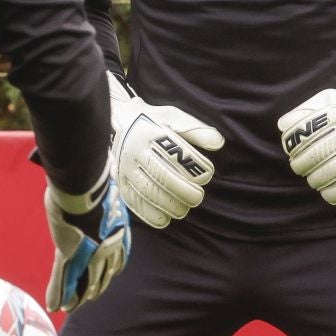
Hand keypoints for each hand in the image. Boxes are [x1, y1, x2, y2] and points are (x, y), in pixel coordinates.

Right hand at [44, 174, 131, 312]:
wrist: (85, 188)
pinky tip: (54, 305)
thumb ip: (106, 175)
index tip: (113, 273)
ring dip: (78, 295)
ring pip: (84, 280)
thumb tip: (110, 162)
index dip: (113, 267)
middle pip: (103, 273)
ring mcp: (87, 253)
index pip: (118, 256)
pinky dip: (57, 293)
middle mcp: (105, 247)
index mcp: (117, 231)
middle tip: (91, 295)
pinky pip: (61, 279)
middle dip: (97, 285)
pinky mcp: (68, 255)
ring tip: (73, 306)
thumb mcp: (105, 181)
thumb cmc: (96, 181)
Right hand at [109, 77, 224, 227]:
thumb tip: (217, 143)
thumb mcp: (173, 117)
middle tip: (198, 197)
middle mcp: (133, 150)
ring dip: (170, 205)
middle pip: (160, 175)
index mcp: (148, 131)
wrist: (118, 122)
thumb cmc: (153, 121)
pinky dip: (151, 214)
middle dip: (183, 190)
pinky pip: (134, 203)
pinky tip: (166, 218)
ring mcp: (124, 168)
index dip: (193, 165)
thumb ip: (195, 129)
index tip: (207, 174)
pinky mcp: (120, 182)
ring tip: (184, 207)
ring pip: (148, 192)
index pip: (173, 151)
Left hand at [277, 59, 335, 206]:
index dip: (293, 142)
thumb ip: (305, 110)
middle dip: (300, 163)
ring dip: (314, 179)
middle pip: (319, 153)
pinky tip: (324, 191)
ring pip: (332, 172)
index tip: (289, 148)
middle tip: (296, 166)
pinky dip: (333, 193)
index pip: (309, 130)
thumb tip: (282, 126)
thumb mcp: (328, 99)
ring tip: (310, 177)